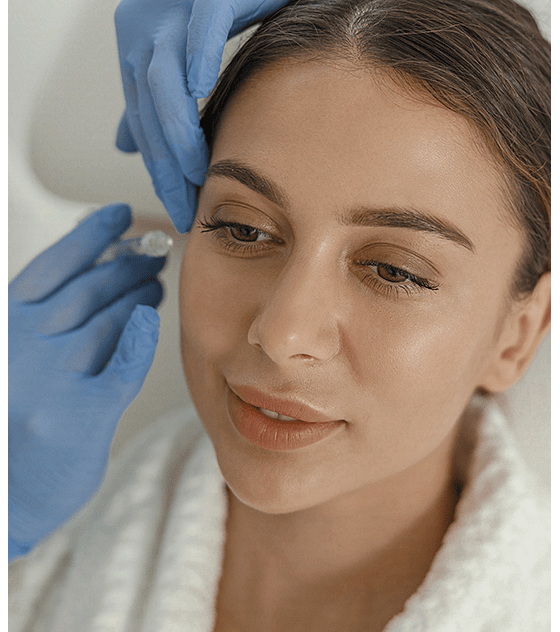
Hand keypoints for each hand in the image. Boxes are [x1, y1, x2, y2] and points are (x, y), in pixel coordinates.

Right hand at [8, 204, 164, 560]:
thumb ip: (46, 323)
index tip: (118, 215)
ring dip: (139, 294)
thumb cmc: (10, 423)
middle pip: (89, 289)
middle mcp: (26, 344)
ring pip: (109, 319)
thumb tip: (101, 279)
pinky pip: (121, 366)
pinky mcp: (81, 414)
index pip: (54, 268)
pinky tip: (151, 322)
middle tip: (154, 253)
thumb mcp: (13, 360)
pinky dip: (138, 341)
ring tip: (156, 283)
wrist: (2, 496)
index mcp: (8, 325)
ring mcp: (53, 378)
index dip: (90, 237)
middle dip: (128, 264)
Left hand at [114, 0, 288, 232]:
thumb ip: (155, 100)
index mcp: (138, 49)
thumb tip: (130, 144)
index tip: (176, 206)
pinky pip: (199, 26)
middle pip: (148, 111)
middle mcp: (144, 29)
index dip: (158, 168)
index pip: (142, 121)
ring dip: (179, 134)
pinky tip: (201, 90)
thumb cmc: (227, 9)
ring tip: (198, 173)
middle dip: (165, 167)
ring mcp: (172, 9)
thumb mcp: (185, 59)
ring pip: (164, 81)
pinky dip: (197, 57)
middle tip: (184, 207)